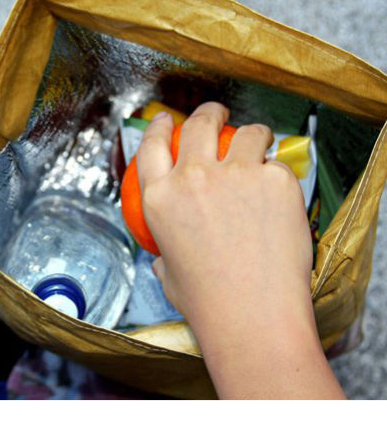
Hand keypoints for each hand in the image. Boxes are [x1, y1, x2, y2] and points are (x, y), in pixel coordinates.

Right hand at [137, 101, 344, 398]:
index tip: (168, 119)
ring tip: (258, 142)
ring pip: (246, 132)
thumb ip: (165, 249)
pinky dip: (277, 173)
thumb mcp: (167, 271)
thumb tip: (166, 250)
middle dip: (209, 112)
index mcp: (160, 197)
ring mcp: (235, 175)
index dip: (160, 126)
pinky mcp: (274, 180)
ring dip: (251, 134)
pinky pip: (277, 164)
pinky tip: (278, 192)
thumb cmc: (207, 302)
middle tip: (217, 114)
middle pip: (199, 124)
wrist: (252, 317)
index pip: (152, 145)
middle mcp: (193, 177)